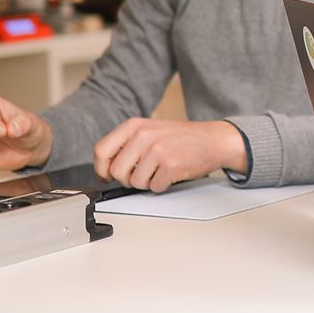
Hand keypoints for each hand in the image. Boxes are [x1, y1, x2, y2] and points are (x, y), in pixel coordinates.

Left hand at [93, 118, 243, 191]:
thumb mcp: (149, 130)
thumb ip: (127, 144)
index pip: (101, 151)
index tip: (107, 176)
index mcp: (134, 125)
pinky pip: (154, 187)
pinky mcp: (171, 165)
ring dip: (146, 183)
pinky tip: (170, 173)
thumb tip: (105, 168)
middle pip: (116, 171)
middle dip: (127, 179)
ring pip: (135, 182)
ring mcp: (157, 150)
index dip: (102, 169)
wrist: (213, 139)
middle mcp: (143, 135)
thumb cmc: (181, 138)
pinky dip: (162, 185)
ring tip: (159, 171)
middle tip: (141, 174)